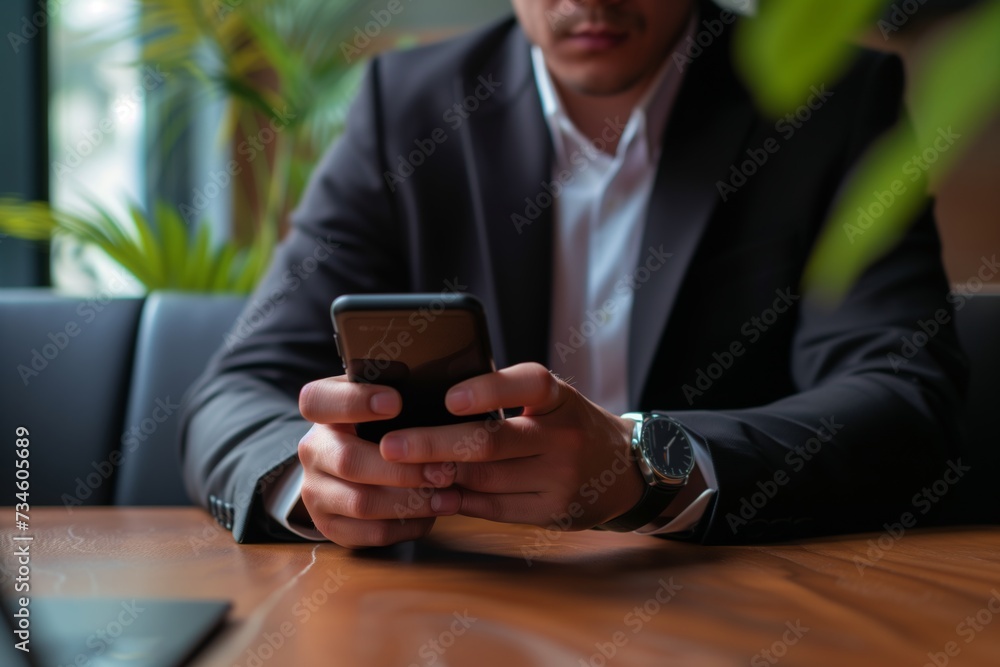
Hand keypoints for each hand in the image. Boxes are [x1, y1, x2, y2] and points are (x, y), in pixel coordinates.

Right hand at [296, 376, 461, 547]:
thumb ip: (401, 393)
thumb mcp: (382, 401)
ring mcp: (315, 491)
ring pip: (361, 503)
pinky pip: (369, 534)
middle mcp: (312, 450)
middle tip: (445, 470)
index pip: (318, 401)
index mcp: (322, 411)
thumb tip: (449, 394)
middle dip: (403, 470)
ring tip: (449, 498)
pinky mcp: (329, 525)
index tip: (395, 402)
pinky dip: (406, 527)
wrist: (352, 466)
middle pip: (349, 461)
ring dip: (411, 503)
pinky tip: (432, 516)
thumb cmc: (382, 426)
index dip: (354, 402)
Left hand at [379, 363, 645, 529]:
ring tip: (400, 471)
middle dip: (433, 444)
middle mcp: (565, 437)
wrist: (621, 468)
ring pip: (486, 479)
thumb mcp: (550, 401)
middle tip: (390, 445)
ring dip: (438, 476)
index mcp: (560, 399)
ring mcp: (561, 479)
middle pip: (491, 442)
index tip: (449, 397)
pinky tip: (433, 495)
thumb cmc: (566, 424)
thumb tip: (432, 398)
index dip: (489, 390)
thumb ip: (504, 395)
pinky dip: (459, 502)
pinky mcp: (553, 512)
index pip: (529, 384)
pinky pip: (495, 509)